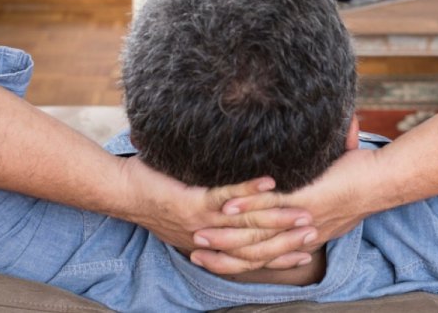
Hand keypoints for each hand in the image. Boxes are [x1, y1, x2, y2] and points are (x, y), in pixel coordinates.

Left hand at [114, 156, 315, 267]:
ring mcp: (202, 222)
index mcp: (210, 245)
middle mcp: (209, 239)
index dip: (281, 255)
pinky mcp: (192, 202)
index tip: (308, 249)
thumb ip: (215, 214)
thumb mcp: (189, 215)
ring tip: (304, 210)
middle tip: (315, 231)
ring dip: (278, 217)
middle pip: (257, 245)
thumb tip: (238, 208)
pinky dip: (250, 189)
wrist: (122, 193)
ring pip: (247, 225)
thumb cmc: (156, 197)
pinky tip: (271, 181)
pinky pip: (226, 196)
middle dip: (288, 239)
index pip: (253, 256)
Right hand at [190, 148, 382, 271]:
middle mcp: (300, 236)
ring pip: (255, 237)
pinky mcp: (304, 202)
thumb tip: (297, 187)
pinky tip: (224, 208)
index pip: (262, 257)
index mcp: (304, 238)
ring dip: (224, 237)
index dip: (236, 260)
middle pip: (253, 254)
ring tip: (199, 235)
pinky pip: (268, 209)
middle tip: (194, 254)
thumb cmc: (360, 181)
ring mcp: (300, 220)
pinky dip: (244, 207)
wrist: (383, 181)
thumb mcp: (330, 195)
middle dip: (221, 256)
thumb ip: (312, 193)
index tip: (211, 257)